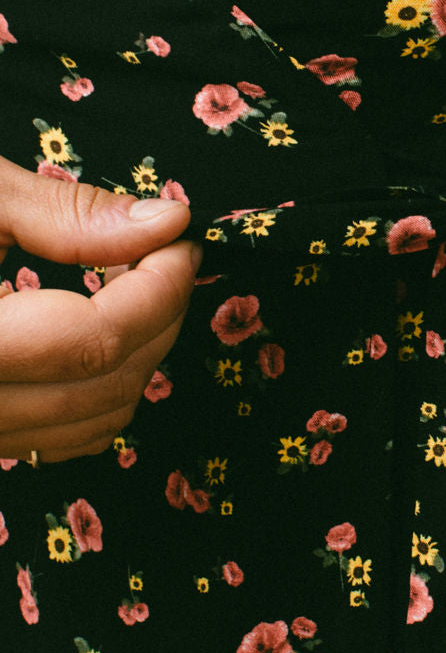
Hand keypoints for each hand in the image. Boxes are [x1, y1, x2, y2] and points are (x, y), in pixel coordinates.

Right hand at [0, 157, 198, 463]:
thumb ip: (61, 213)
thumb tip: (163, 221)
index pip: (92, 341)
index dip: (157, 290)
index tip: (180, 244)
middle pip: (103, 386)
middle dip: (158, 317)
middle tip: (166, 257)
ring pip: (91, 423)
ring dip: (138, 355)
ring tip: (132, 287)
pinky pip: (59, 440)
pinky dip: (101, 391)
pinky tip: (98, 331)